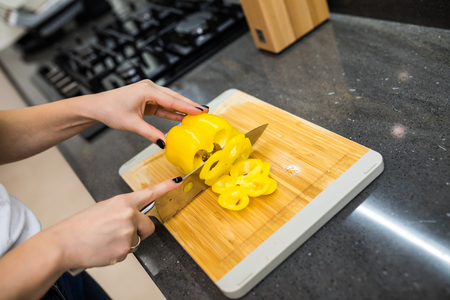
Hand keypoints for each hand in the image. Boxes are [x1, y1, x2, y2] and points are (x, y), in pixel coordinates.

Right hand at [45, 177, 181, 269]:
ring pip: (137, 241)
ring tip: (106, 240)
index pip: (150, 193)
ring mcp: (128, 233)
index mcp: (123, 202)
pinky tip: (104, 248)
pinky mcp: (124, 249)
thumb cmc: (80, 226)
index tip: (179, 181)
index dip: (167, 187)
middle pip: (149, 226)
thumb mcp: (103, 209)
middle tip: (120, 233)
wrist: (63, 243)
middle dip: (141, 232)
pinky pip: (128, 252)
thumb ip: (123, 211)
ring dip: (126, 242)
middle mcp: (129, 215)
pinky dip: (118, 252)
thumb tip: (134, 218)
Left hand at [87, 80, 208, 145]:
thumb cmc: (110, 110)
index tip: (201, 111)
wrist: (97, 107)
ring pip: (170, 101)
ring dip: (182, 108)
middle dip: (190, 105)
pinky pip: (163, 106)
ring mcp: (149, 93)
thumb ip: (150, 133)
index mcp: (147, 90)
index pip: (172, 100)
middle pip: (174, 98)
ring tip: (198, 114)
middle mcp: (150, 88)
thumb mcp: (132, 124)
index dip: (187, 106)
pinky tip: (182, 117)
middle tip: (205, 111)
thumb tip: (164, 143)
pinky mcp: (147, 99)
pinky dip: (173, 111)